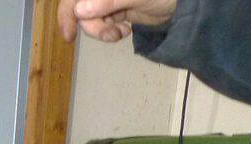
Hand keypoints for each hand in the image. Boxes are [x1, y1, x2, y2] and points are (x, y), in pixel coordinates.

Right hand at [57, 0, 176, 42]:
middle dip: (93, 26)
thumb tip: (80, 10)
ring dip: (102, 31)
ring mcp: (106, 0)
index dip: (67, 12)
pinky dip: (109, 32)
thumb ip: (107, 2)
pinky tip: (123, 31)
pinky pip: (101, 24)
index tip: (69, 35)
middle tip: (110, 35)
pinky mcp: (114, 10)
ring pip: (89, 19)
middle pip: (80, 10)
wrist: (183, 5)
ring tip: (120, 33)